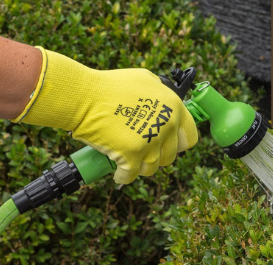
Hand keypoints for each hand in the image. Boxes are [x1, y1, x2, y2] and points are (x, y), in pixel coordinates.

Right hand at [15, 48, 199, 183]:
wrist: (83, 96)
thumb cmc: (108, 85)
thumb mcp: (144, 79)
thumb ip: (159, 92)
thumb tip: (162, 102)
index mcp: (174, 107)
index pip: (188, 138)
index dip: (176, 144)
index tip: (165, 145)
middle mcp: (166, 126)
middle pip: (169, 157)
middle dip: (156, 157)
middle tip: (143, 153)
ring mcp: (149, 143)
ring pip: (151, 168)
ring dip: (140, 168)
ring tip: (129, 164)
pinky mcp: (130, 156)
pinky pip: (130, 176)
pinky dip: (123, 177)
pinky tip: (118, 174)